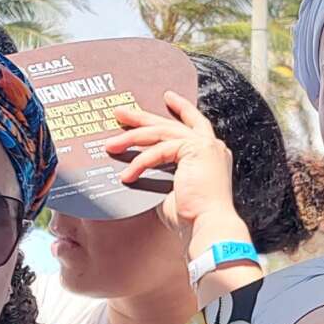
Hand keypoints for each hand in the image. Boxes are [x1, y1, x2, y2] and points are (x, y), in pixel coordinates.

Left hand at [112, 93, 243, 241]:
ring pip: (162, 133)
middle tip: (122, 112)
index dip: (181, 109)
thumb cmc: (194, 218)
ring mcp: (206, 146)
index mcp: (211, 155)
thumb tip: (142, 174)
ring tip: (111, 144)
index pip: (194, 124)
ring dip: (133, 137)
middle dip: (143, 117)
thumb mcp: (174, 191)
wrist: (208, 226)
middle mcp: (212, 146)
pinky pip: (160, 150)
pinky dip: (141, 162)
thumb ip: (163, 177)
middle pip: (171, 123)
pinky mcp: (196, 149)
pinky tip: (128, 175)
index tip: (167, 98)